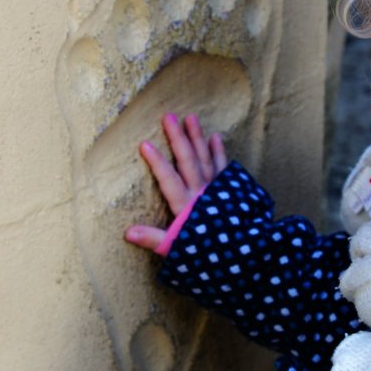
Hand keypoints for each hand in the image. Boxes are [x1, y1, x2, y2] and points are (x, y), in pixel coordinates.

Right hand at [125, 113, 228, 252]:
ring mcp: (216, 189)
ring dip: (197, 138)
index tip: (145, 143)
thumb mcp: (176, 249)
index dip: (157, 162)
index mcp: (186, 206)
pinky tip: (215, 137)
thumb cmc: (206, 253)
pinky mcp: (229, 191)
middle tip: (168, 116)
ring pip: (205, 158)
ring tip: (191, 118)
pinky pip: (223, 167)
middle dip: (177, 138)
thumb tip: (127, 232)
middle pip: (188, 160)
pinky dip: (219, 152)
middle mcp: (201, 192)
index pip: (168, 179)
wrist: (243, 254)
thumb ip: (152, 238)